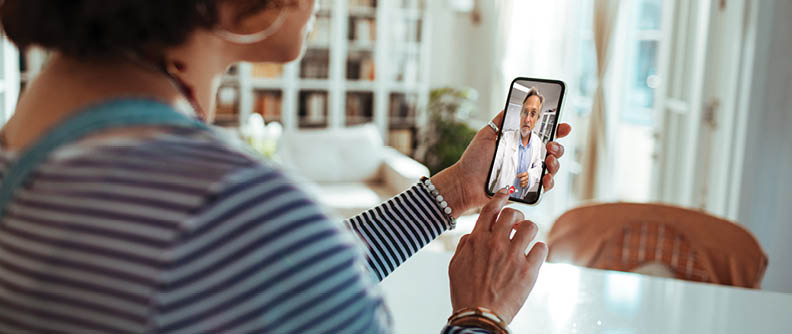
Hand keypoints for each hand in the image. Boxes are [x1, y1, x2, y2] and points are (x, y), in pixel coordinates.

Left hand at [431, 111, 570, 216]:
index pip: (543, 136)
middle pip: (553, 152)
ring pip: (551, 169)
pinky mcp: (525, 190)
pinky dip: (548, 183)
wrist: (464, 183)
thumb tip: (511, 103)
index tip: (564, 126)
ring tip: (549, 160)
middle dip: (558, 147)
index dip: (557, 131)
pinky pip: (543, 188)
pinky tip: (546, 178)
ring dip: (556, 164)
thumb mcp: (486, 135)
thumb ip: (500, 121)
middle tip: (551, 145)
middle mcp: (527, 159)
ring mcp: (527, 174)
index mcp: (520, 144)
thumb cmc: (474, 160)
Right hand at [448, 190, 547, 323]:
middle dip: (517, 217)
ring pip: (531, 227)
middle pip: (513, 214)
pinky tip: (533, 257)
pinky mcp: (529, 270)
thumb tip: (473, 234)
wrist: (478, 316)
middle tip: (517, 225)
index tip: (506, 193)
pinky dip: (539, 250)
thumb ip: (465, 245)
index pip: (491, 209)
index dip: (500, 197)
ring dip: (529, 231)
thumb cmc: (465, 293)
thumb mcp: (455, 265)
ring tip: (526, 240)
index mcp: (477, 240)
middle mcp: (496, 243)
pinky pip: (542, 247)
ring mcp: (514, 256)